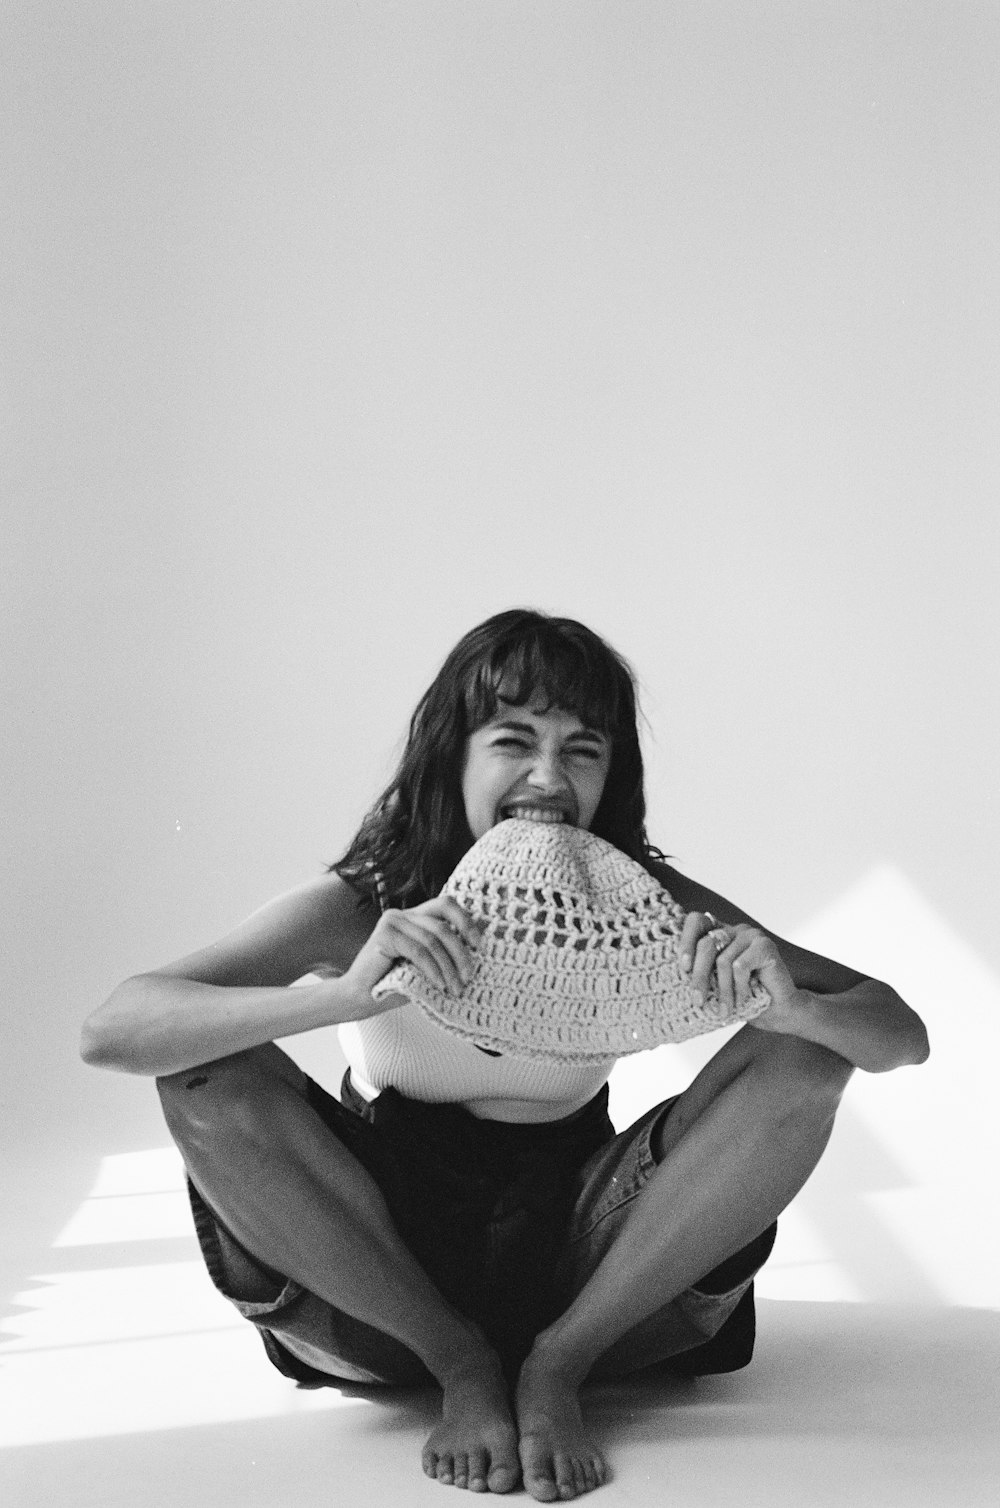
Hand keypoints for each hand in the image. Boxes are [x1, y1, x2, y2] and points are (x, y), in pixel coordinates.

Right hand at [341, 895, 480, 1014]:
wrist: (357, 998)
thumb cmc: (393, 984)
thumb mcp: (425, 967)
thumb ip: (442, 955)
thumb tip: (478, 954)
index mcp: (414, 916)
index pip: (446, 904)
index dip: (466, 921)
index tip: (479, 945)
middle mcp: (402, 914)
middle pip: (442, 924)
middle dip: (461, 952)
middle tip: (470, 976)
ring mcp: (391, 922)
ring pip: (433, 940)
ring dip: (449, 967)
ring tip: (456, 988)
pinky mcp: (383, 935)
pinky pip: (418, 951)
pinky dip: (433, 969)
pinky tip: (440, 985)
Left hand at [679, 912, 803, 1027]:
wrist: (778, 1011)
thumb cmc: (743, 997)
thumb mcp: (715, 984)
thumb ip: (699, 972)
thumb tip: (671, 974)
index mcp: (719, 933)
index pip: (696, 921)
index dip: (686, 941)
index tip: (682, 967)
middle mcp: (734, 929)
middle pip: (706, 944)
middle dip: (699, 976)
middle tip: (697, 1000)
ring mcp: (751, 935)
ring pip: (723, 961)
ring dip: (723, 990)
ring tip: (724, 1010)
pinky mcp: (765, 945)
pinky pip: (740, 966)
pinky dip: (739, 987)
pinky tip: (743, 999)